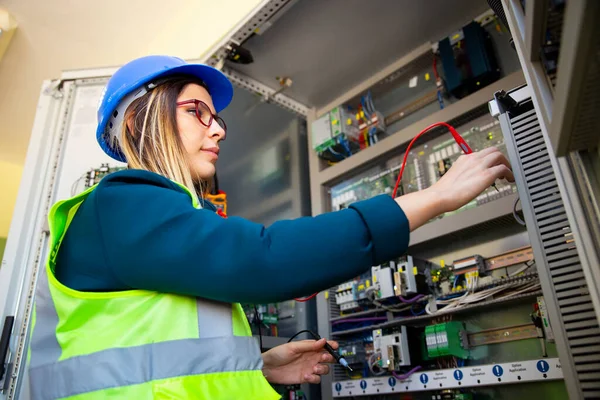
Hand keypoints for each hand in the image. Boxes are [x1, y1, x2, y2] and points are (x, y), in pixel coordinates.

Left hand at [261, 338, 337, 384]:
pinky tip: (306, 375)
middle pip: (327, 358)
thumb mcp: (293, 347)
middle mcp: (311, 357)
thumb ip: (309, 345)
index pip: (324, 346)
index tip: (335, 346)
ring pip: (324, 369)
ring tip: (313, 368)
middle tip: (323, 358)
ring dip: (322, 369)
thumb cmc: (277, 354)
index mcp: (309, 348)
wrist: (268, 368)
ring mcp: (309, 368)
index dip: (331, 346)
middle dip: (329, 358)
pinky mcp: (306, 378)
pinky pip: (316, 379)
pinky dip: (314, 378)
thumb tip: (322, 341)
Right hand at [395, 147, 513, 230]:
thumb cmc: (444, 192)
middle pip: (493, 150)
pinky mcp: (486, 174)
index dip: (490, 159)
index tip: (493, 167)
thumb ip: (463, 175)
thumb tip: (467, 182)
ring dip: (506, 164)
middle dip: (501, 159)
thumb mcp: (453, 178)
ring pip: (500, 156)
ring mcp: (480, 165)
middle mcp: (473, 159)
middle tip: (503, 169)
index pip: (482, 153)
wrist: (440, 196)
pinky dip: (510, 173)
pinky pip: (504, 168)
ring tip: (508, 175)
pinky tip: (510, 180)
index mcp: (464, 159)